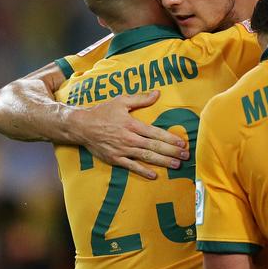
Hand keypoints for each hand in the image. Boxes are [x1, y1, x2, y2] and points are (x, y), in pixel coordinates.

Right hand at [72, 91, 187, 178]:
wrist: (81, 126)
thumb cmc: (102, 112)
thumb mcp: (121, 101)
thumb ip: (140, 99)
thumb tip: (157, 93)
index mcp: (132, 124)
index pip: (156, 133)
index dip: (170, 139)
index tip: (182, 143)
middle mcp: (129, 138)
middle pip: (154, 146)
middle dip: (172, 152)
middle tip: (186, 156)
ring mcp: (122, 150)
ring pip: (146, 157)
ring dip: (163, 162)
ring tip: (177, 165)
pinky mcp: (114, 159)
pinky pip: (131, 166)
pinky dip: (143, 171)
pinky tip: (154, 175)